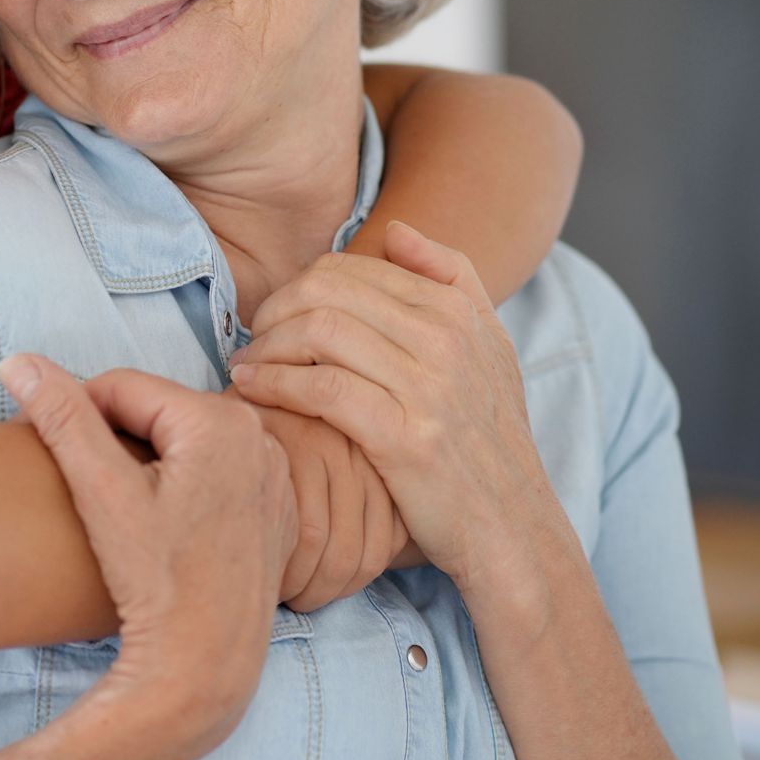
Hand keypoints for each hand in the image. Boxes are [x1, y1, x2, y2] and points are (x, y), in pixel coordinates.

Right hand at [0, 355, 295, 755]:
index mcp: (220, 420)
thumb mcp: (101, 493)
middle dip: (114, 438)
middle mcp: (261, 436)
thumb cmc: (156, 584)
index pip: (120, 387)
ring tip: (123, 512)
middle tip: (86, 488)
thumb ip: (63, 419)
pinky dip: (185, 489)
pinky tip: (164, 528)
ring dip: (147, 462)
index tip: (48, 455)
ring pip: (185, 443)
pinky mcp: (278, 510)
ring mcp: (275, 474)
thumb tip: (18, 362)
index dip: (74, 415)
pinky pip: (217, 476)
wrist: (205, 667)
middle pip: (157, 413)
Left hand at [228, 222, 567, 606]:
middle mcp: (446, 339)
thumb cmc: (486, 440)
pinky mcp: (406, 438)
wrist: (512, 528)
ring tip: (247, 365)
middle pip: (328, 291)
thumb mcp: (490, 349)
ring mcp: (429, 388)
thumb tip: (395, 231)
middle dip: (275, 309)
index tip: (275, 317)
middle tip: (254, 339)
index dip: (299, 287)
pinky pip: (320, 389)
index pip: (352, 268)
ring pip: (319, 331)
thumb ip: (452, 279)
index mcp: (458, 311)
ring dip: (267, 346)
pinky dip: (274, 383)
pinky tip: (251, 390)